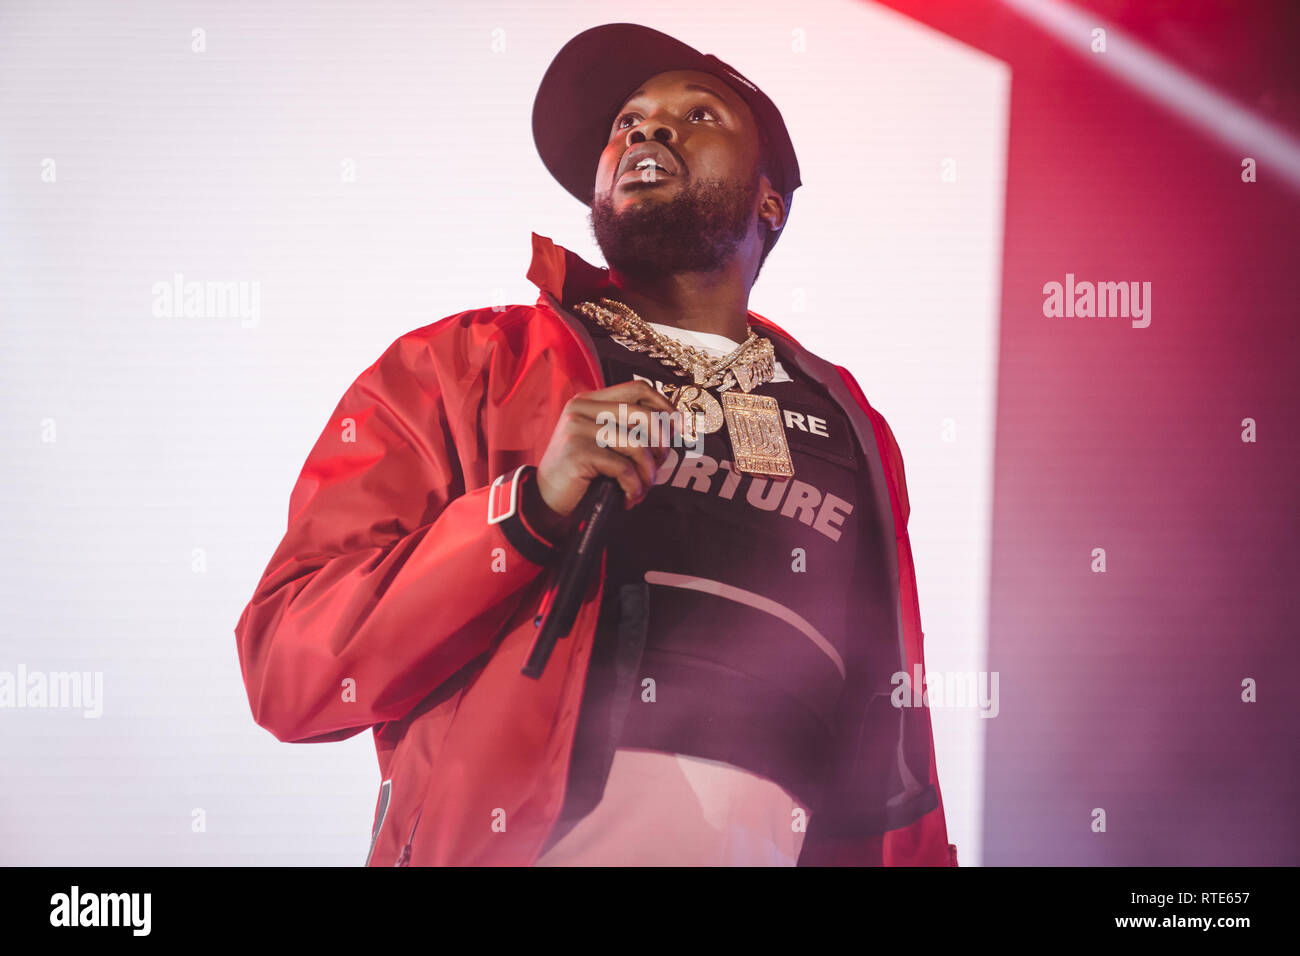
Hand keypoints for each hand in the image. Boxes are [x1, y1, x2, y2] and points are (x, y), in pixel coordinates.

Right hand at [535, 380, 680, 519]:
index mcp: (589, 401)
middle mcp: (581, 409)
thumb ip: (626, 428)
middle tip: (658, 468)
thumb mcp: (602, 443)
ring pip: (637, 446)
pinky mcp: (578, 452)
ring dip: (647, 474)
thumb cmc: (581, 474)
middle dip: (660, 446)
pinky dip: (633, 487)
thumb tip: (672, 426)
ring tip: (641, 490)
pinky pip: (623, 468)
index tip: (677, 430)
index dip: (664, 406)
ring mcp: (578, 428)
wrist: (546, 501)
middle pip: (643, 416)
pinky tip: (628, 498)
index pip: (637, 389)